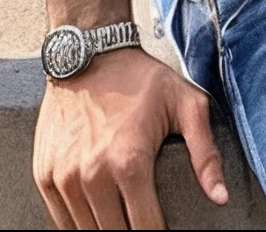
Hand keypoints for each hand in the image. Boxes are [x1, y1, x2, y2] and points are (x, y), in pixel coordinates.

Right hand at [33, 46, 227, 229]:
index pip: (146, 230)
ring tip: (125, 220)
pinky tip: (98, 218)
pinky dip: (80, 225)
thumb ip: (205, 154)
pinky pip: (60, 221)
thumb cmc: (140, 78)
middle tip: (146, 221)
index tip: (167, 231)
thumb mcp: (187, 104)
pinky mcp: (45, 176)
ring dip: (108, 231)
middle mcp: (92, 177)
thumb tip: (221, 197)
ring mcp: (64, 178)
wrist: (89, 52)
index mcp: (130, 164)